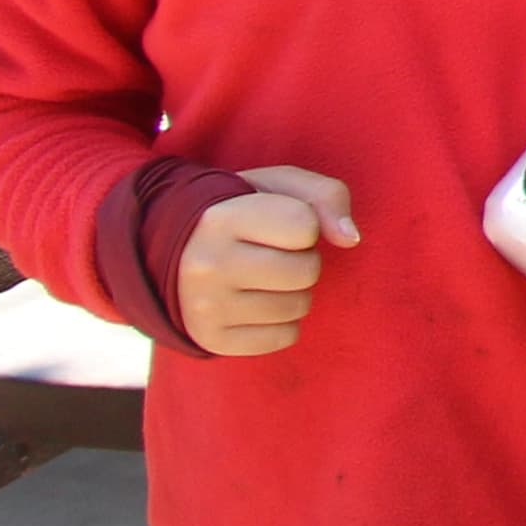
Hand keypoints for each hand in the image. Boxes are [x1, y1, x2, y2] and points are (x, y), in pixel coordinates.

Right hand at [180, 166, 353, 357]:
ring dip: (296, 292)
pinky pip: (285, 337)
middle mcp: (207, 265)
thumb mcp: (278, 186)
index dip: (306, 225)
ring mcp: (205, 307)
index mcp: (221, 218)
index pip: (305, 226)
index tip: (280, 225)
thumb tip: (351, 239)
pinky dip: (283, 322)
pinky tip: (257, 302)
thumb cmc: (243, 212)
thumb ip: (326, 195)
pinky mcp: (212, 340)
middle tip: (275, 254)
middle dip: (304, 260)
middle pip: (306, 271)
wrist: (175, 254)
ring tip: (265, 277)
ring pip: (298, 306)